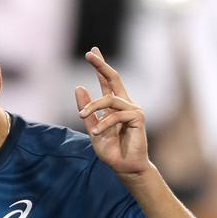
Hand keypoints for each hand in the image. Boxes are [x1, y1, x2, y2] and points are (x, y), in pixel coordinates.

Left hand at [75, 47, 150, 179]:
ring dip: (92, 106)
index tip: (92, 51)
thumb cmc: (110, 149)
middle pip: (114, 78)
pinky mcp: (137, 117)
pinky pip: (116, 114)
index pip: (107, 81)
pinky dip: (103, 123)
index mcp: (114, 105)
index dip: (100, 65)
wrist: (124, 167)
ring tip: (82, 117)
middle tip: (89, 54)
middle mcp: (124, 103)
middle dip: (101, 65)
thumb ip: (87, 110)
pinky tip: (95, 133)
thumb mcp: (92, 127)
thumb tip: (79, 87)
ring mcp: (132, 109)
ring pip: (109, 99)